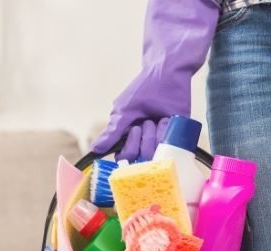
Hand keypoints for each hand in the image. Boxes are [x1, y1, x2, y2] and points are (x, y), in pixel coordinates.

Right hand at [91, 0, 219, 160]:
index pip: (125, 158)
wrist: (167, 72)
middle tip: (145, 121)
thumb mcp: (123, 111)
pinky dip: (166, 130)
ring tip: (155, 118)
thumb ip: (111, 133)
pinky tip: (166, 118)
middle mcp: (144, 142)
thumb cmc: (143, 89)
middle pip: (140, 158)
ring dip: (153, 134)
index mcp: (128, 137)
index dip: (129, 149)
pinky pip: (170, 146)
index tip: (132, 129)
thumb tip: (95, 149)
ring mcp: (160, 140)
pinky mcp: (176, 135)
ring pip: (155, 154)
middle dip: (142, 139)